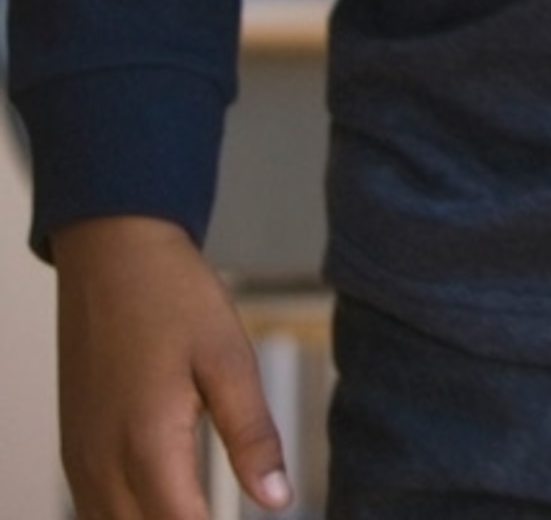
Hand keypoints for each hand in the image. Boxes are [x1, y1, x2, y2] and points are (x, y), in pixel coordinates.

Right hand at [51, 215, 289, 519]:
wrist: (113, 254)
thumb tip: (278, 500)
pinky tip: (165, 509)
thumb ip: (253, 435)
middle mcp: (101, 464)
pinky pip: (94, 510)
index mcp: (146, 445)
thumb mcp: (230, 359)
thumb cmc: (174, 299)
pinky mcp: (73, 449)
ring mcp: (80, 459)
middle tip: (227, 513)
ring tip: (203, 510)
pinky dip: (127, 519)